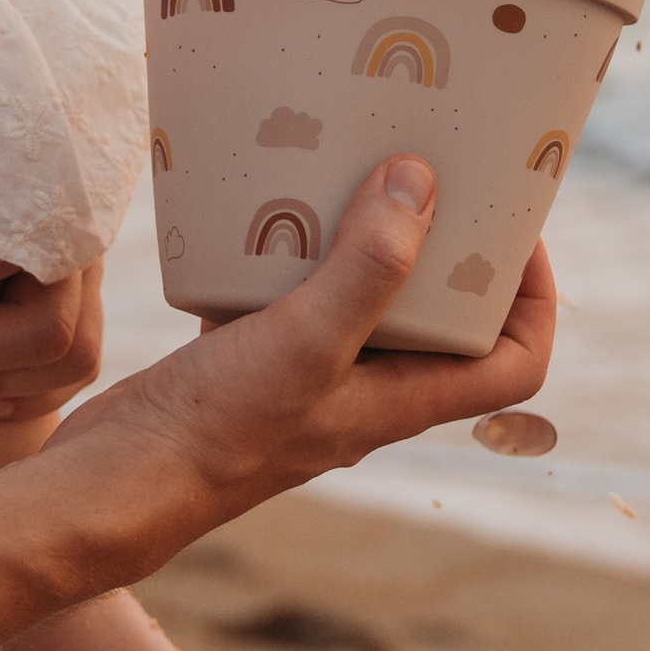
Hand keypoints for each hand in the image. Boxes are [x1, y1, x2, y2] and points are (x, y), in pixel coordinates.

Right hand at [55, 158, 554, 526]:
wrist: (115, 481)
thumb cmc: (219, 431)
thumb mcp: (306, 340)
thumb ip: (368, 268)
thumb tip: (422, 181)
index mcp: (404, 400)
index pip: (515, 365)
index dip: (534, 300)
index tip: (514, 228)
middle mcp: (368, 392)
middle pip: (444, 322)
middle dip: (449, 248)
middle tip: (435, 174)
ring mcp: (309, 378)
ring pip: (365, 302)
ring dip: (366, 239)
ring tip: (355, 168)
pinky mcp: (253, 361)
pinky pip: (292, 296)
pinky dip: (289, 249)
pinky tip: (262, 205)